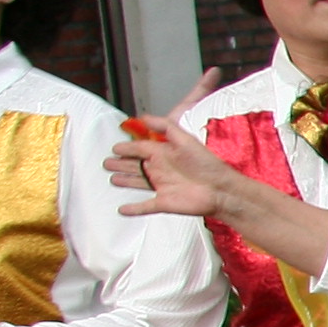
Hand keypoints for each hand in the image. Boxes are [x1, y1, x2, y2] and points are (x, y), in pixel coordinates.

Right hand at [109, 111, 250, 221]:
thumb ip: (165, 127)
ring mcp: (161, 186)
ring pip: (137, 183)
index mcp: (164, 154)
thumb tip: (144, 117)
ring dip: (125, 181)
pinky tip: (122, 209)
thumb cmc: (207, 164)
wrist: (221, 190)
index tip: (115, 147)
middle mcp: (161, 169)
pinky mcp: (163, 202)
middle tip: (106, 162)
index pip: (140, 149)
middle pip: (135, 165)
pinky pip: (144, 206)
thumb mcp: (185, 139)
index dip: (127, 148)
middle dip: (120, 163)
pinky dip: (133, 208)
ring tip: (112, 178)